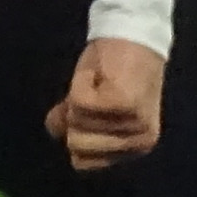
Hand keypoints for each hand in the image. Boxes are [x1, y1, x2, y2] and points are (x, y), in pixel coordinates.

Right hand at [47, 35, 164, 170]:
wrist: (133, 32)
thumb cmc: (113, 68)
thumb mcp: (91, 102)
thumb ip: (73, 121)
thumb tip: (55, 130)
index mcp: (135, 148)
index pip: (83, 163)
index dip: (74, 133)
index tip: (90, 109)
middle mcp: (141, 142)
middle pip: (77, 146)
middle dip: (75, 116)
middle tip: (94, 93)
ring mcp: (135, 124)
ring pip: (77, 124)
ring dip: (78, 97)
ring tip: (99, 82)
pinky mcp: (125, 103)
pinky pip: (79, 103)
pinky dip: (79, 84)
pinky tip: (98, 74)